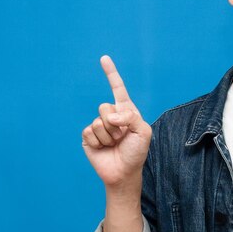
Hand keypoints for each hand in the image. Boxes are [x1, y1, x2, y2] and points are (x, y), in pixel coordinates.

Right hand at [82, 55, 151, 190]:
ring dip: (108, 136)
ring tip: (114, 144)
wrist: (124, 172)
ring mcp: (99, 126)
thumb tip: (110, 116)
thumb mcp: (143, 131)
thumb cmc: (137, 152)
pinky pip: (90, 132)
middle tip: (121, 137)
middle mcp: (111, 116)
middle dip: (114, 124)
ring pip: (98, 121)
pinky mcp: (89, 137)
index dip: (111, 73)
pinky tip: (104, 148)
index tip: (104, 58)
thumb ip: (130, 117)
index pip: (117, 88)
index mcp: (125, 111)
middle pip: (105, 107)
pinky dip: (99, 142)